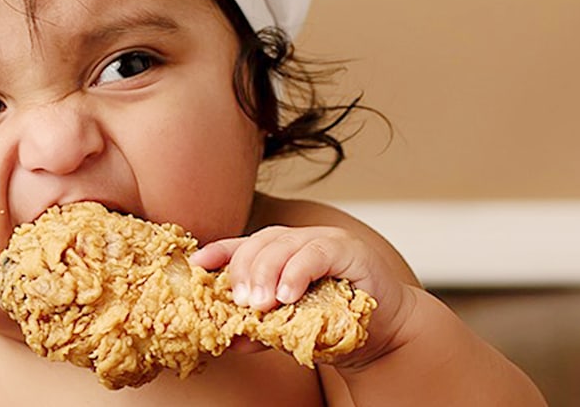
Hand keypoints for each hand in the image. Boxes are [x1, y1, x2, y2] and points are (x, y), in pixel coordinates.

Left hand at [188, 225, 418, 367]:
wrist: (383, 338)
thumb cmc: (334, 328)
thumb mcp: (288, 330)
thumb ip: (260, 329)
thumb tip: (230, 339)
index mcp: (280, 253)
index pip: (242, 245)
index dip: (218, 252)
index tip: (197, 266)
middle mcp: (299, 241)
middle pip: (259, 243)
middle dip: (243, 271)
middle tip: (241, 302)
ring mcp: (324, 240)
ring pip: (284, 245)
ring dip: (267, 273)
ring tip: (261, 304)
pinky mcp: (349, 250)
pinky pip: (316, 253)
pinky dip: (297, 272)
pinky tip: (287, 295)